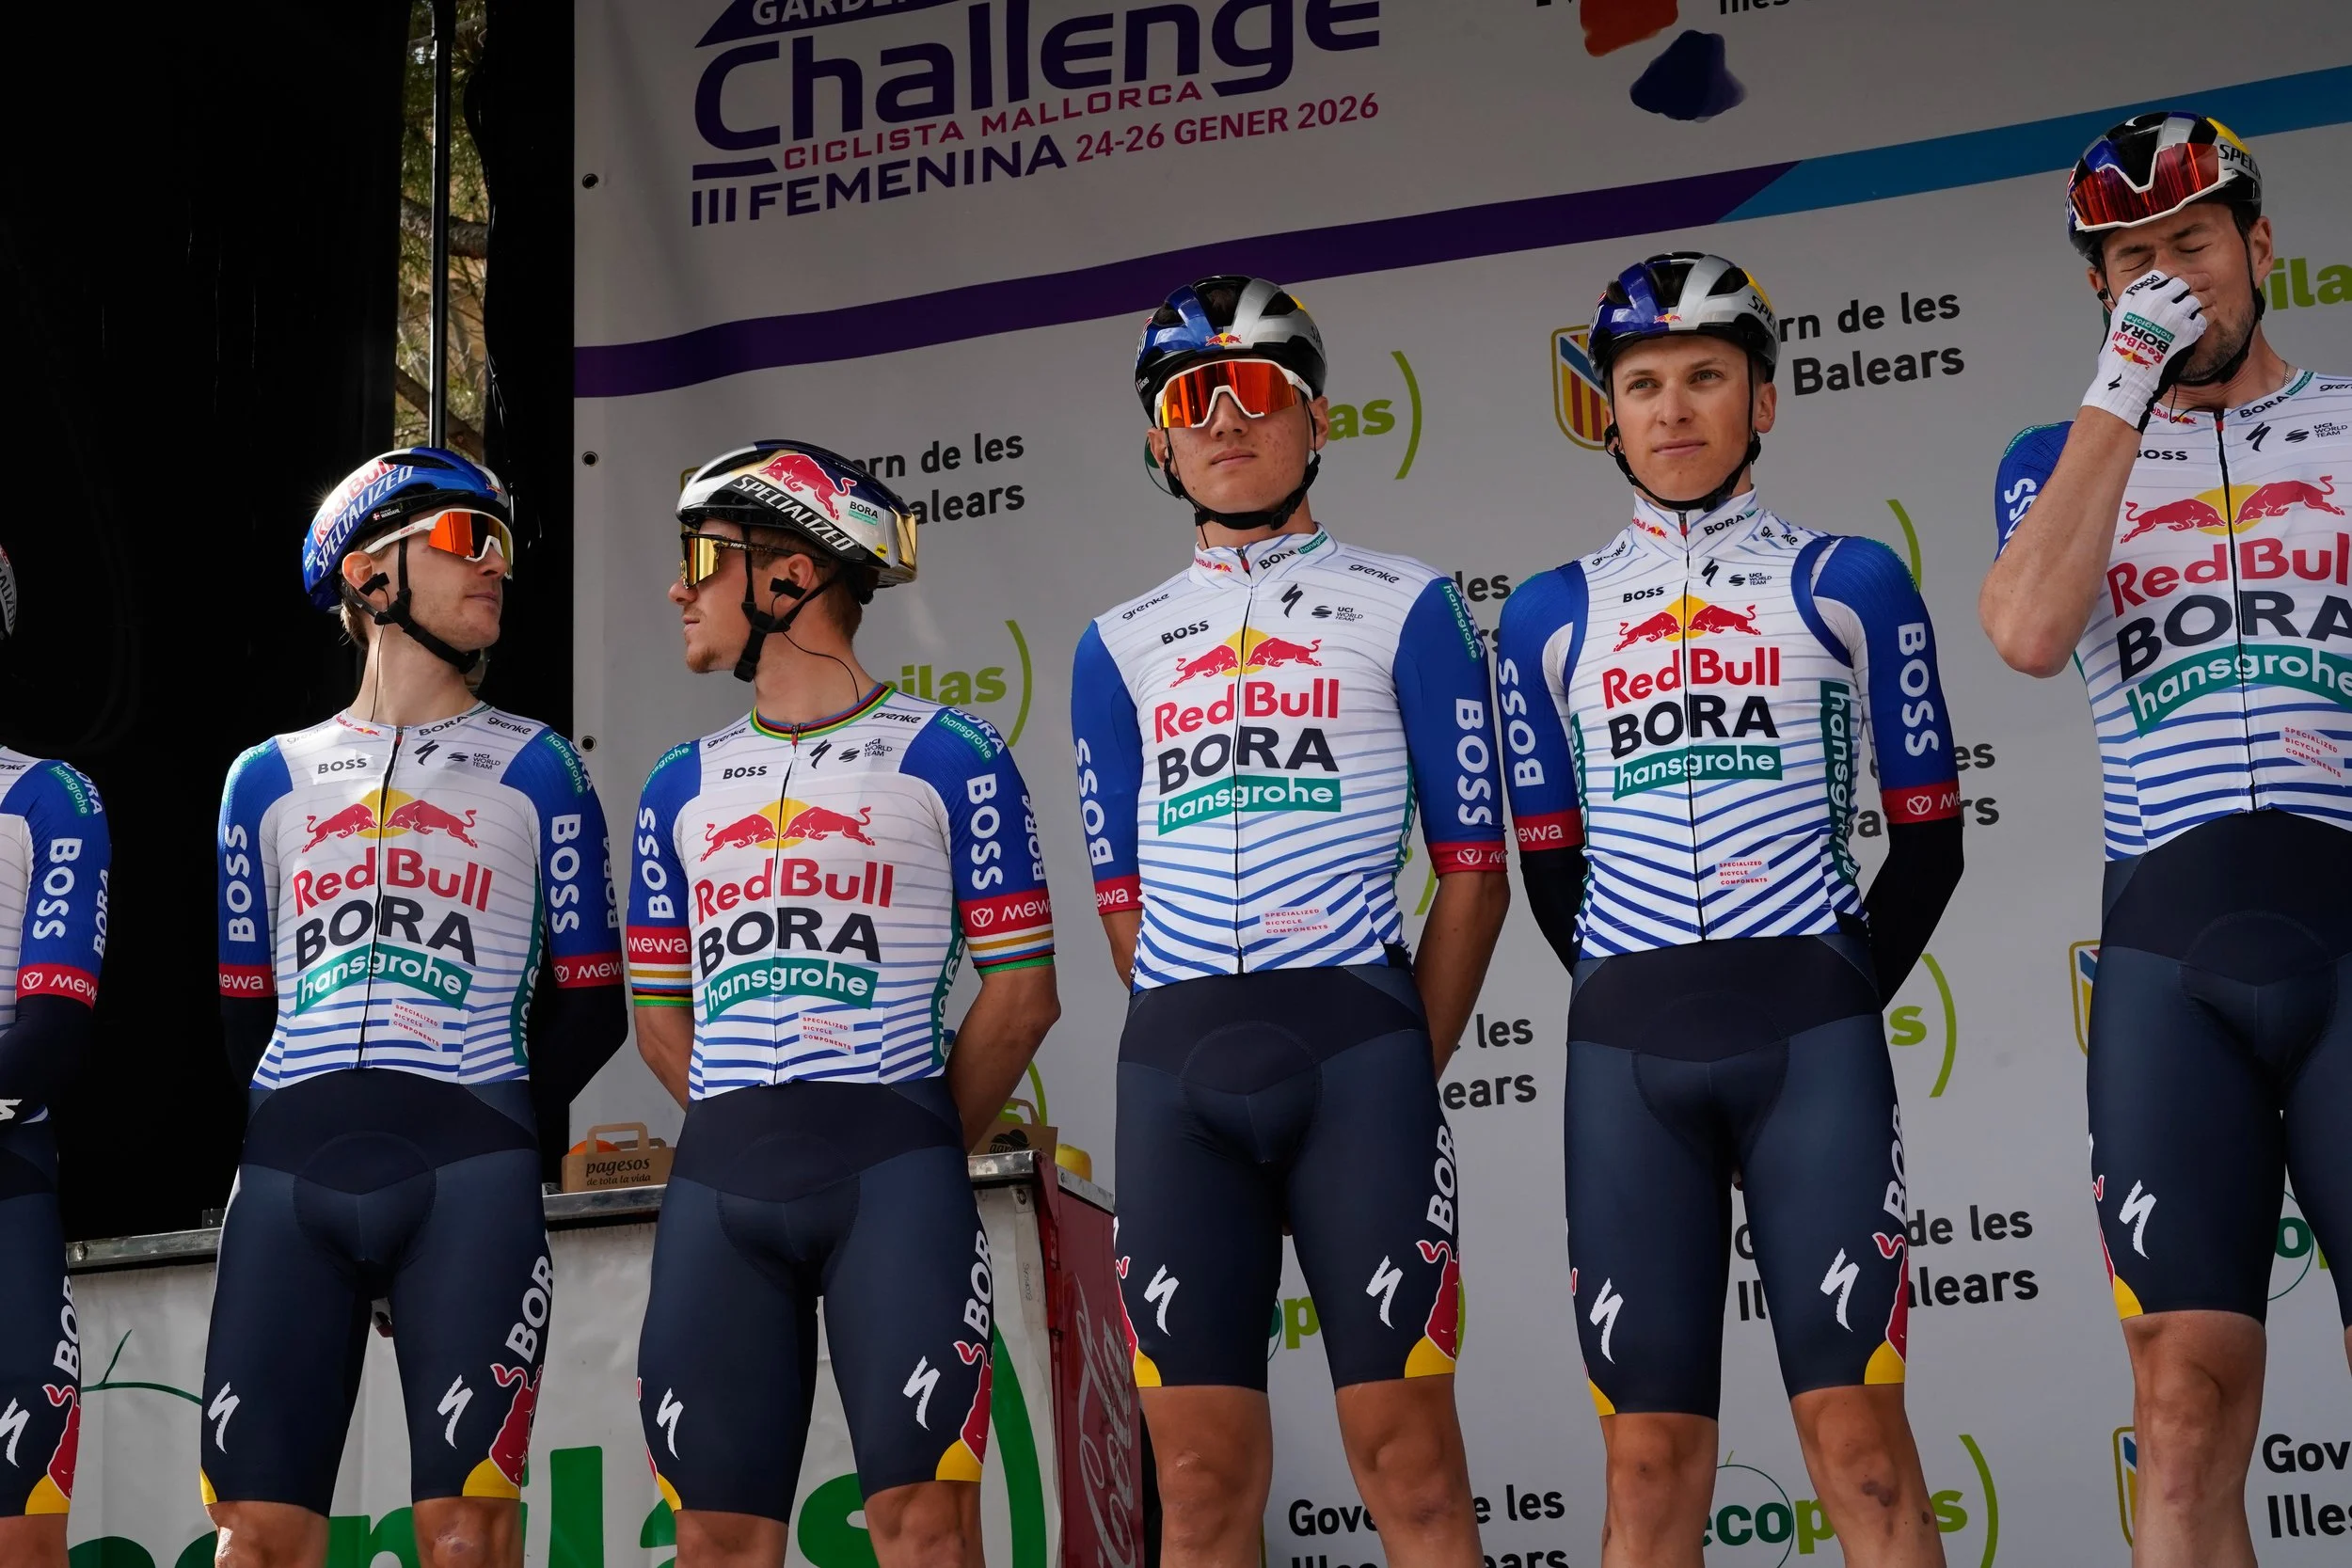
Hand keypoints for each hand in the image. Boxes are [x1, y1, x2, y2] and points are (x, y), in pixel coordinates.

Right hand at [2082, 270, 2206, 430]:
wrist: (2127, 374)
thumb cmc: (2119, 351)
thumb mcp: (2118, 318)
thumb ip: (2132, 302)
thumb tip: (2142, 294)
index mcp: (2138, 296)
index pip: (2164, 273)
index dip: (2177, 274)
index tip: (2182, 277)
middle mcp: (2157, 301)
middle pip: (2187, 281)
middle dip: (2199, 281)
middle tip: (2206, 282)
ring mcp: (2174, 315)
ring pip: (2200, 298)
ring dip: (2207, 298)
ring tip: (2209, 301)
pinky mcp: (2187, 331)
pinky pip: (2206, 316)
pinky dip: (2209, 315)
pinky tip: (2207, 317)